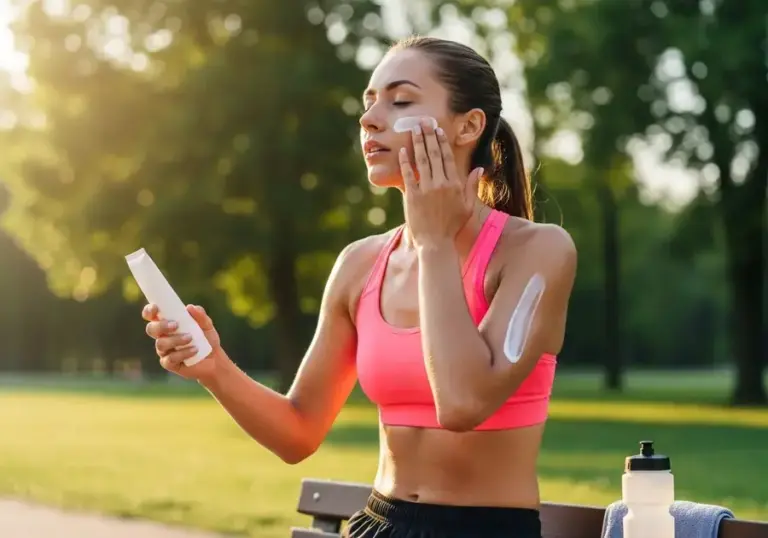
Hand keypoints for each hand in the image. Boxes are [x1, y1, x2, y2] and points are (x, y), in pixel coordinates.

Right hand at [142, 303, 223, 381]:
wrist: (215, 359)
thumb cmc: (207, 339)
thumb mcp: (207, 325)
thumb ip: (200, 315)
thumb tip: (190, 307)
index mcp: (167, 323)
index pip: (152, 315)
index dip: (149, 311)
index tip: (156, 307)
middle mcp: (163, 336)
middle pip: (151, 329)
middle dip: (161, 326)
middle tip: (175, 325)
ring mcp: (165, 351)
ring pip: (160, 344)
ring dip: (175, 340)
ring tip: (190, 338)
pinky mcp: (169, 364)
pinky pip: (170, 359)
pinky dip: (183, 353)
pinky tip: (195, 350)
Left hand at [399, 117, 482, 246]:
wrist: (436, 243)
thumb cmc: (452, 226)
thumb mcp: (467, 206)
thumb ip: (472, 186)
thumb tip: (479, 168)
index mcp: (455, 185)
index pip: (448, 157)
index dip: (442, 141)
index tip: (438, 129)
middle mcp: (441, 184)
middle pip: (434, 154)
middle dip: (429, 135)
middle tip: (424, 121)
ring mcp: (426, 190)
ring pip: (422, 160)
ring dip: (418, 143)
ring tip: (413, 129)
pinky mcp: (412, 197)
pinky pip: (408, 175)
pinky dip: (405, 161)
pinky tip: (402, 150)